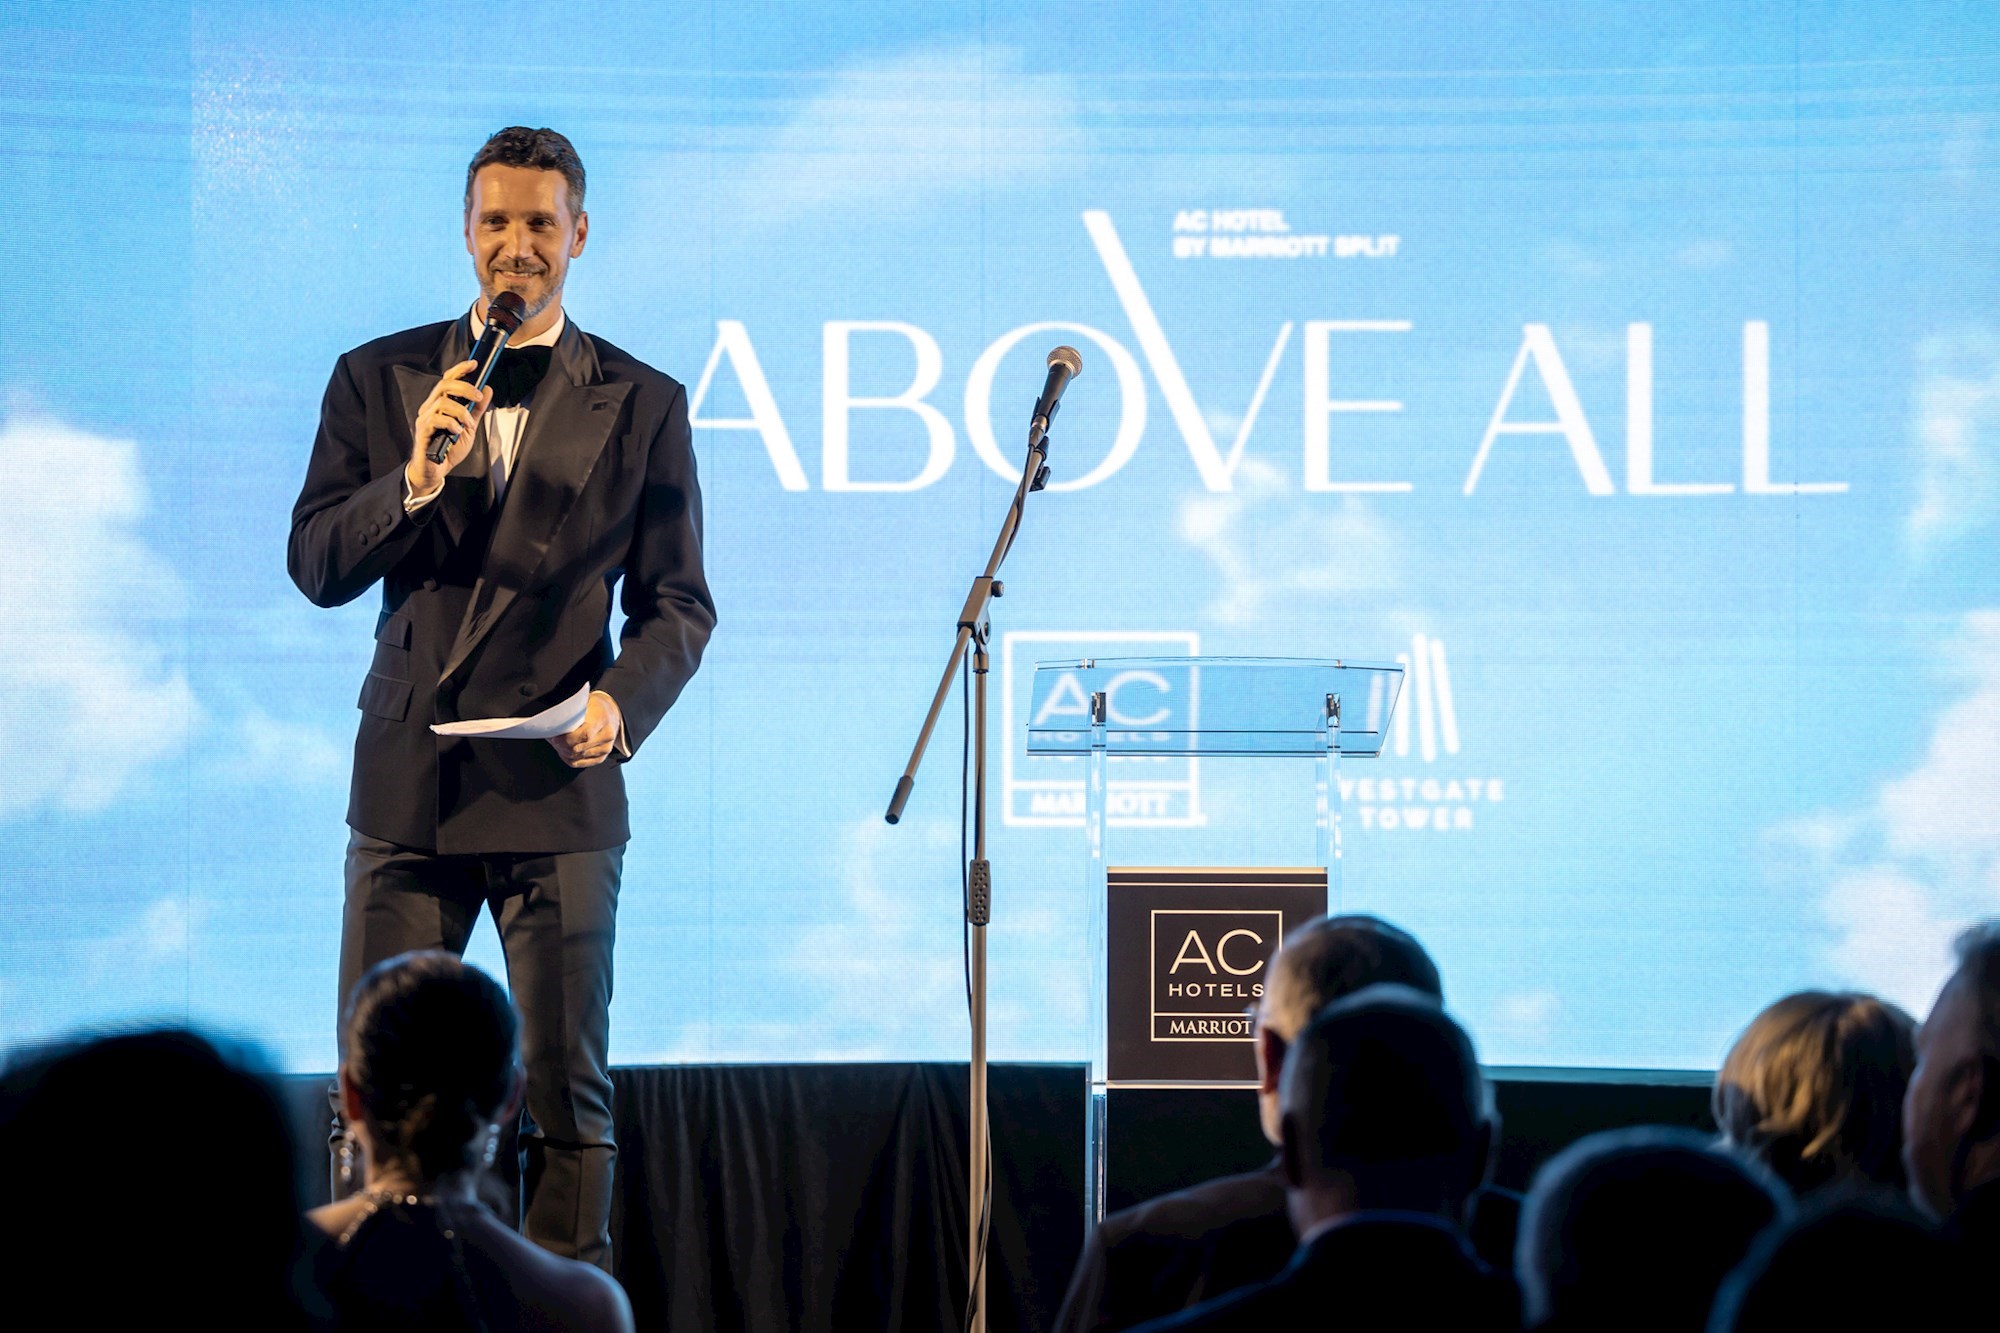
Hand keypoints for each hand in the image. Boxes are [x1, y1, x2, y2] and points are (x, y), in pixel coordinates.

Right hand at [405, 359, 493, 495]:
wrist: (436, 470)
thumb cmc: (448, 449)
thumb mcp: (469, 428)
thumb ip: (477, 410)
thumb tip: (487, 390)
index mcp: (440, 404)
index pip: (448, 380)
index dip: (460, 369)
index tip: (474, 364)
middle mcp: (430, 408)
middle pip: (444, 385)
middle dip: (464, 387)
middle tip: (477, 397)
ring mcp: (425, 419)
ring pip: (442, 401)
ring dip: (461, 411)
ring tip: (468, 424)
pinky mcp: (423, 431)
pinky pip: (435, 419)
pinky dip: (450, 423)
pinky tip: (456, 431)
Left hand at [551, 691, 621, 768]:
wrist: (608, 713)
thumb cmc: (593, 706)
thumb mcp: (583, 702)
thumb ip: (571, 712)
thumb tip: (552, 720)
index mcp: (602, 719)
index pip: (585, 735)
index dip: (567, 738)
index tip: (555, 735)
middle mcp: (607, 735)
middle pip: (579, 748)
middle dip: (561, 745)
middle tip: (553, 738)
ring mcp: (606, 748)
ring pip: (578, 756)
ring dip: (563, 751)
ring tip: (558, 742)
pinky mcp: (602, 757)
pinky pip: (579, 763)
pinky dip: (568, 758)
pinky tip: (563, 750)